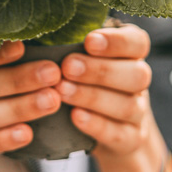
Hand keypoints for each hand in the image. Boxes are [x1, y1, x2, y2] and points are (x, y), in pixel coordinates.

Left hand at [57, 24, 157, 161]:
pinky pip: (120, 134)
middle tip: (67, 67)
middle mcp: (138, 80)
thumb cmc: (81, 78)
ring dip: (93, 97)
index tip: (89, 41)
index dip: (116, 42)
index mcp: (130, 54)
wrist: (106, 128)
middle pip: (136, 74)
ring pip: (128, 105)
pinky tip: (75, 117)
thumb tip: (32, 32)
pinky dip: (97, 125)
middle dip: (100, 70)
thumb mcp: (78, 56)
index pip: (137, 43)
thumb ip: (68, 44)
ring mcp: (139, 112)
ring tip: (62, 91)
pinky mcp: (131, 138)